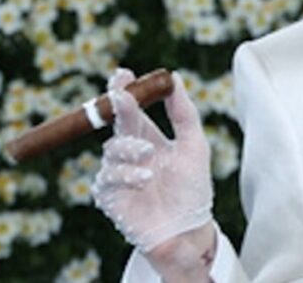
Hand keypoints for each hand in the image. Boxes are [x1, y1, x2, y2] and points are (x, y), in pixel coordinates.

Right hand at [91, 68, 213, 252]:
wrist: (187, 227)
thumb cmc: (192, 187)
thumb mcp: (194, 145)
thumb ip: (184, 113)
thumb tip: (174, 78)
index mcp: (148, 137)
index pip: (131, 109)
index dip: (124, 90)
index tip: (123, 74)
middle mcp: (130, 152)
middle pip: (117, 122)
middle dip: (117, 107)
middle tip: (120, 96)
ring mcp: (117, 173)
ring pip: (111, 149)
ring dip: (129, 148)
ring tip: (149, 156)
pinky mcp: (109, 195)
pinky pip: (107, 177)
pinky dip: (125, 174)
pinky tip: (144, 178)